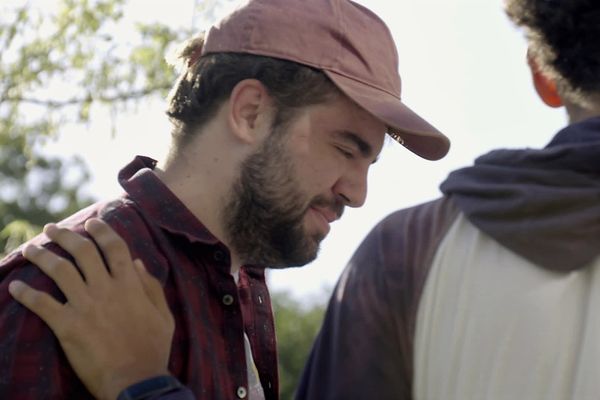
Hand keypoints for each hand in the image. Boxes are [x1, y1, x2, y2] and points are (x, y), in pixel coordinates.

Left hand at [8, 218, 174, 399]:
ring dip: (42, 256)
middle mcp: (106, 288)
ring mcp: (85, 305)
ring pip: (59, 270)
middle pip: (83, 252)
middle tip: (52, 229)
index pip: (115, 247)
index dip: (102, 231)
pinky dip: (26, 294)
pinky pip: (42, 304)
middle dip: (66, 235)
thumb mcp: (164, 315)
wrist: (136, 381)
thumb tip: (139, 262)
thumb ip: (152, 286)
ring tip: (30, 248)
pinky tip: (14, 287)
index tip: (92, 222)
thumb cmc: (153, 349)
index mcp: (131, 284)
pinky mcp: (67, 326)